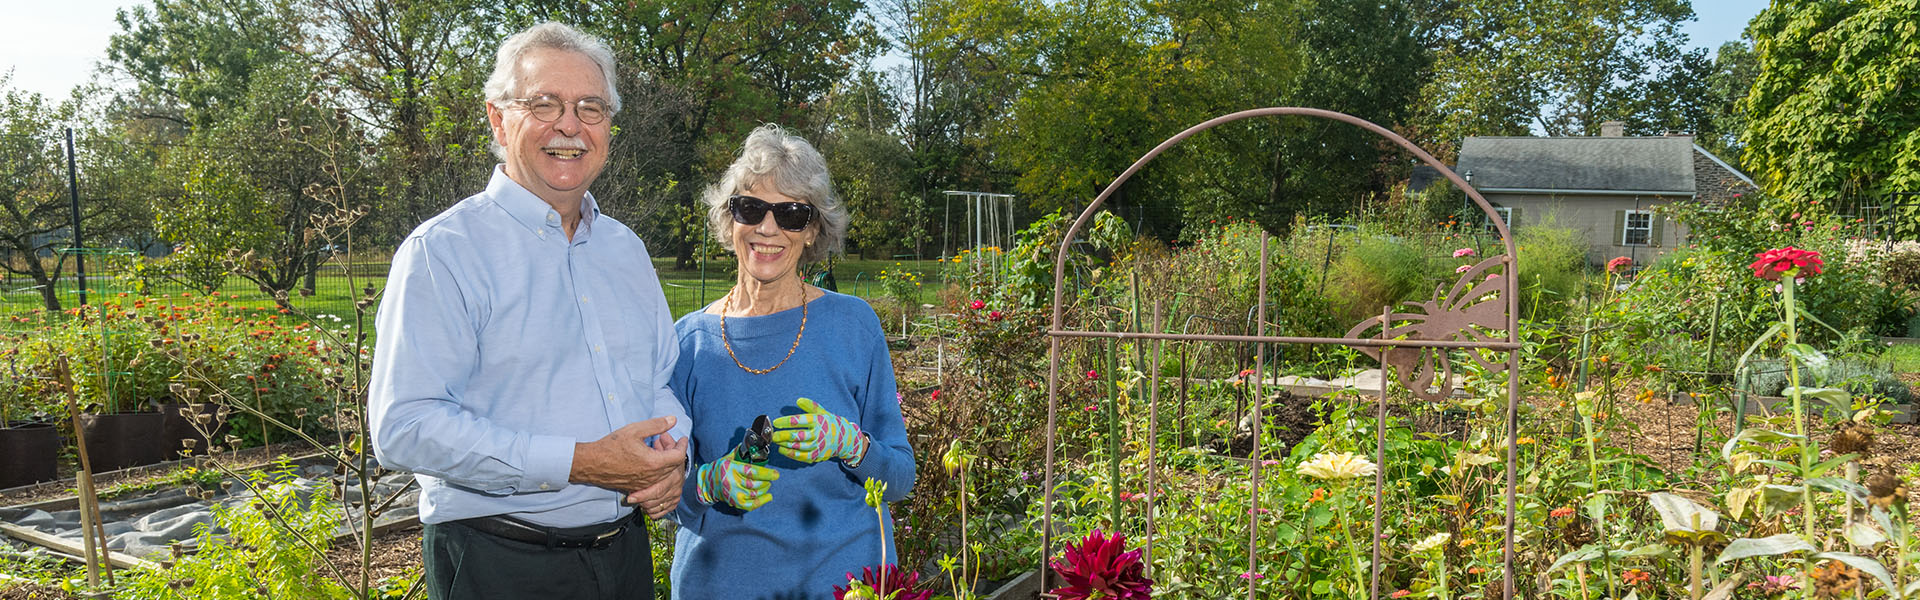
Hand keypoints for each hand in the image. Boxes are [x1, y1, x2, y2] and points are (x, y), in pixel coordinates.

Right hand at [571, 416, 685, 495]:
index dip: (682, 445)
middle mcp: (652, 477)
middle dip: (673, 451)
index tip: (682, 438)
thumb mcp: (634, 430)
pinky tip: (648, 457)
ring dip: (666, 460)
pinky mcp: (638, 488)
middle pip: (673, 466)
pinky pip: (655, 480)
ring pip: (665, 474)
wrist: (592, 464)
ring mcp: (645, 485)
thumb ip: (656, 425)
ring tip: (656, 446)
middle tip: (665, 439)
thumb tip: (673, 420)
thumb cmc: (611, 446)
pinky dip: (657, 468)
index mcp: (654, 463)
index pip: (678, 456)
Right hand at [694, 451, 778, 510]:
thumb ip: (741, 451)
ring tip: (768, 484)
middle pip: (755, 484)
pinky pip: (751, 505)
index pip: (752, 472)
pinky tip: (768, 496)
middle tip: (772, 477)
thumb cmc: (721, 468)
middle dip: (767, 481)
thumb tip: (754, 440)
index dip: (766, 474)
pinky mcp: (735, 502)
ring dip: (765, 489)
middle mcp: (732, 482)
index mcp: (732, 468)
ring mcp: (733, 494)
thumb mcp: (729, 457)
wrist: (707, 483)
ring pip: (755, 494)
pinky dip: (762, 501)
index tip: (776, 474)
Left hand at [769, 397, 869, 465]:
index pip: (800, 421)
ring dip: (785, 444)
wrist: (845, 439)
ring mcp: (818, 446)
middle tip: (773, 434)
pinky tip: (782, 450)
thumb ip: (810, 406)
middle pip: (798, 435)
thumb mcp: (822, 412)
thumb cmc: (830, 423)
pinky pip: (802, 456)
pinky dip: (791, 454)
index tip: (776, 422)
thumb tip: (798, 400)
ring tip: (776, 441)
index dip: (787, 422)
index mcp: (819, 421)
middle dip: (784, 435)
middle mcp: (819, 434)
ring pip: (799, 446)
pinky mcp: (817, 455)